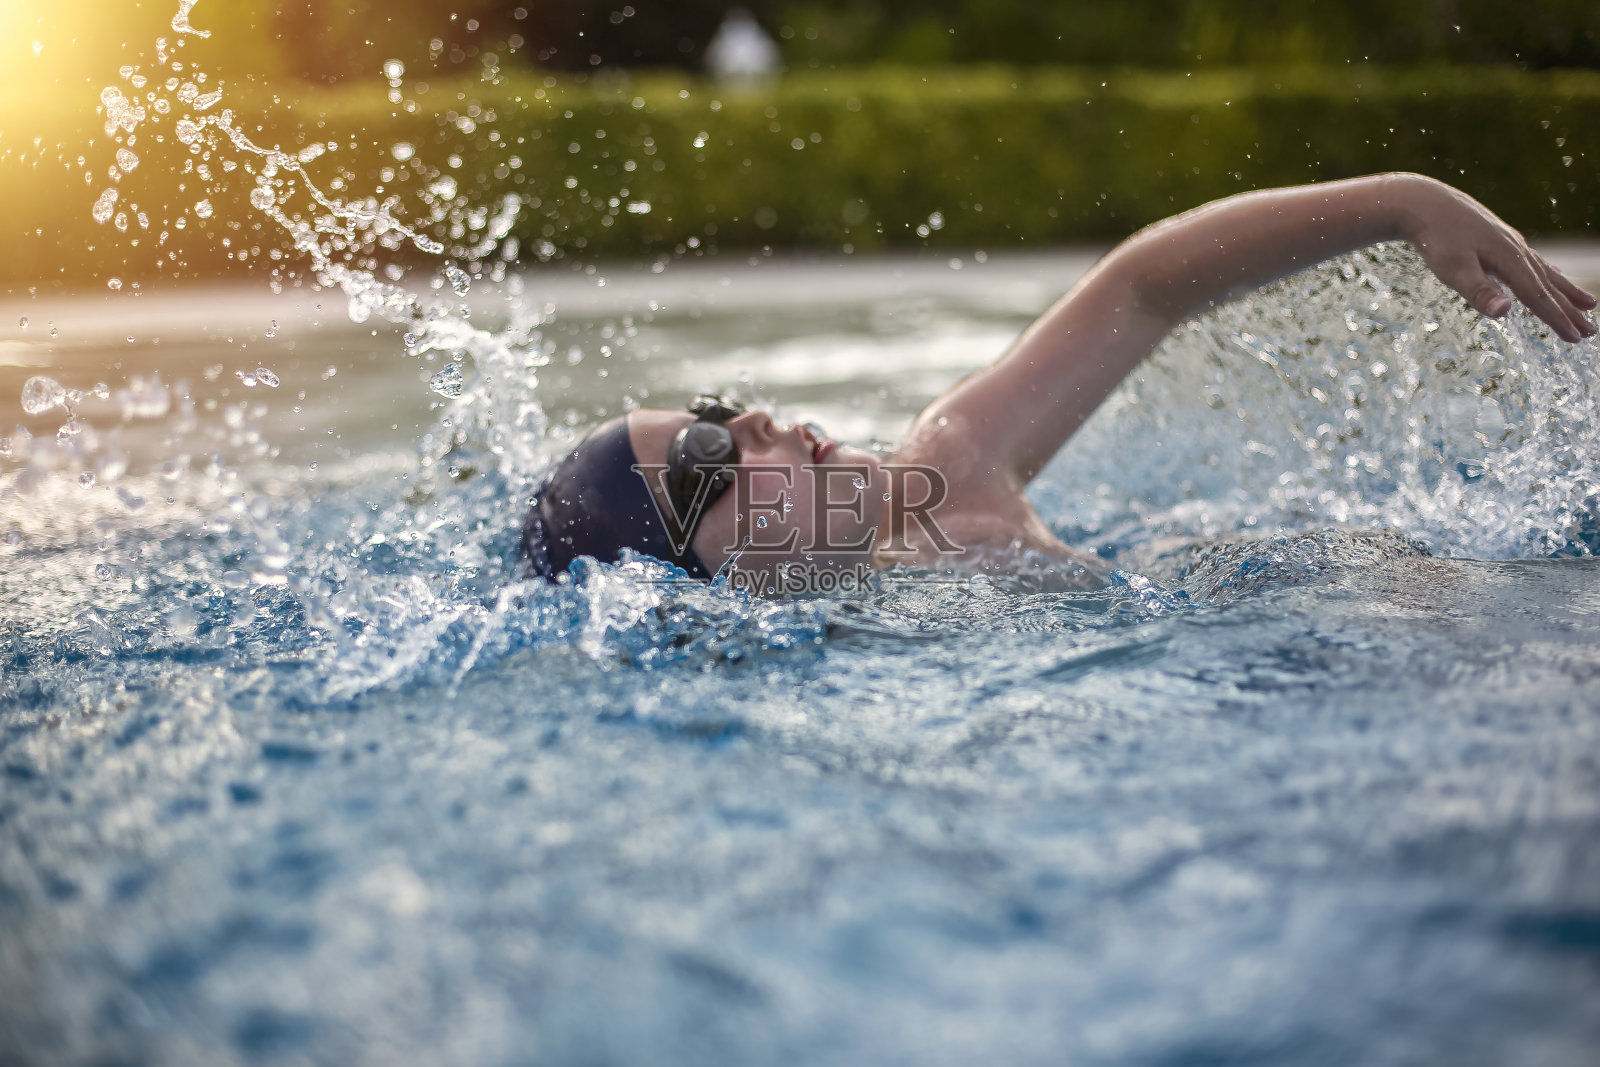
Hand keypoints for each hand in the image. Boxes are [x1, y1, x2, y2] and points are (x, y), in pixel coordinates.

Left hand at [1396, 174, 1596, 342]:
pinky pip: (1533, 260)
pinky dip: (1548, 272)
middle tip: (1590, 333)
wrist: (1423, 203)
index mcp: (1509, 260)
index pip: (1538, 297)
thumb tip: (1506, 311)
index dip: (1557, 319)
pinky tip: (1552, 275)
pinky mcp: (1500, 238)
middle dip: (1569, 310)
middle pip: (1548, 286)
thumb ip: (1479, 291)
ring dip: (1566, 291)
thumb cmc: (1435, 239)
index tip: (1576, 338)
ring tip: (1588, 304)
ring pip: (1545, 272)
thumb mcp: (1453, 269)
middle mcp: (1517, 249)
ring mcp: (1510, 242)